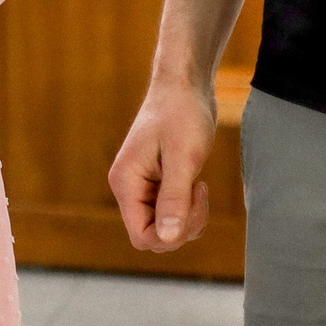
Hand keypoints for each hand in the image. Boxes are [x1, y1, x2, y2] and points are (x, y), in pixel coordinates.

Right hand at [109, 75, 216, 250]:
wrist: (185, 86)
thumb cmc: (182, 114)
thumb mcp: (183, 158)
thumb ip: (174, 199)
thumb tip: (167, 239)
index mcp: (125, 182)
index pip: (141, 236)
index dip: (170, 234)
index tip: (191, 204)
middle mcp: (129, 188)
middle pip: (153, 235)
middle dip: (182, 226)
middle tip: (200, 193)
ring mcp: (142, 187)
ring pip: (164, 228)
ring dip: (188, 218)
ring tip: (200, 188)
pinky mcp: (156, 183)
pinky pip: (170, 214)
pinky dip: (188, 209)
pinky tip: (196, 185)